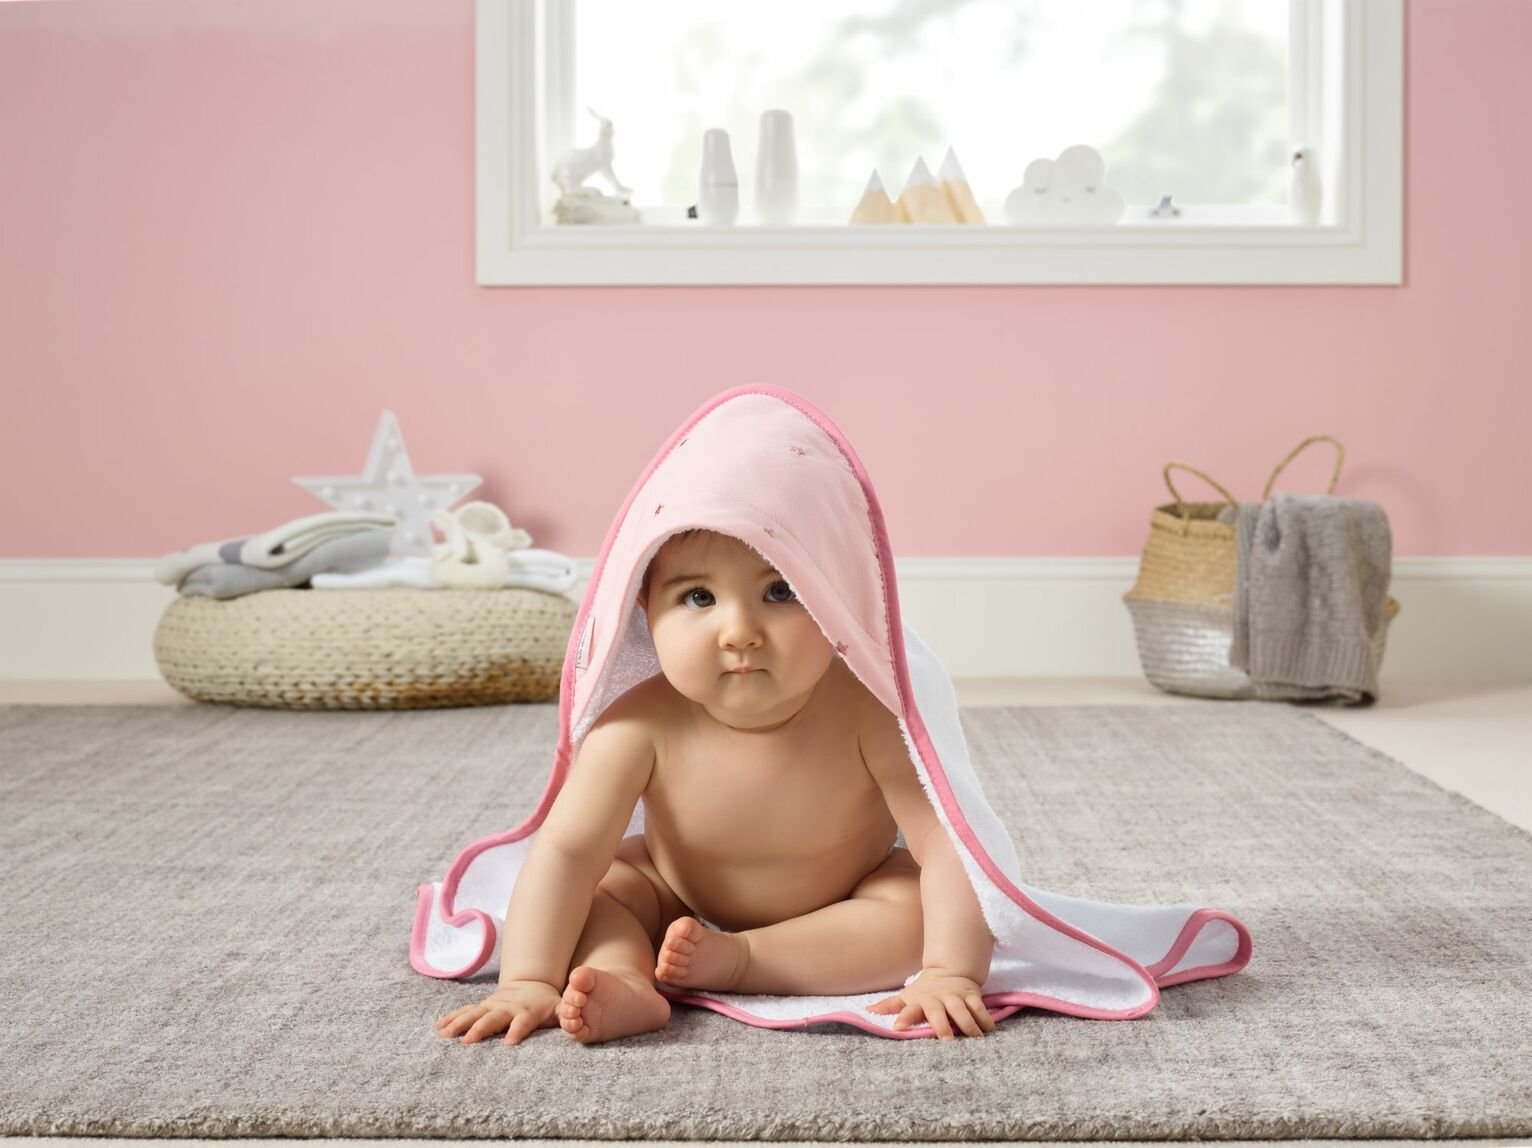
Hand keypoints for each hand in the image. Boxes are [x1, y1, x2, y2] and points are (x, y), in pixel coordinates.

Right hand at [433, 980, 561, 1045]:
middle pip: (493, 1018)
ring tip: (445, 1035)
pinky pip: (464, 1012)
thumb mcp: (560, 1007)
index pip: (522, 1022)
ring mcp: (491, 1007)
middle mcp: (506, 1009)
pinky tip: (438, 1027)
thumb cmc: (547, 1003)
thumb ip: (568, 1013)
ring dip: (460, 1023)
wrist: (531, 984)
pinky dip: (451, 1018)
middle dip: (480, 1029)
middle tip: (468, 1041)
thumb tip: (576, 1020)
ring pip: (474, 1014)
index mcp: (526, 1012)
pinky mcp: (481, 1007)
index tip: (508, 1043)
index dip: (517, 1030)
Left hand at [866, 968, 996, 1039]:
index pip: (908, 1010)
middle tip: (946, 1041)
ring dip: (968, 1024)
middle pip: (938, 1012)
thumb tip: (869, 1011)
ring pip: (962, 1010)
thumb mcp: (908, 996)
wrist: (949, 972)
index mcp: (919, 1002)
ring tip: (974, 1038)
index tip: (897, 1029)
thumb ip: (890, 1005)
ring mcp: (956, 997)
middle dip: (942, 1025)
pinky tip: (989, 1031)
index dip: (903, 1018)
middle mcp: (937, 999)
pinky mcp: (972, 996)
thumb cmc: (925, 992)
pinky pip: (980, 1008)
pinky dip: (985, 1019)